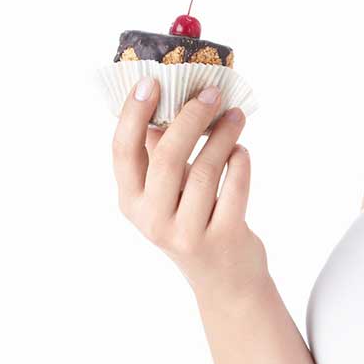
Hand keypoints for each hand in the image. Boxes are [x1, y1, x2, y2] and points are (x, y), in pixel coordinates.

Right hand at [111, 75, 267, 296]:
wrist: (225, 281)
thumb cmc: (193, 222)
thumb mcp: (167, 193)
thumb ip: (159, 152)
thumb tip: (165, 99)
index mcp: (131, 202)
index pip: (123, 151)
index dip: (133, 114)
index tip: (151, 81)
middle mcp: (153, 220)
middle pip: (167, 157)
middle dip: (191, 118)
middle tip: (211, 93)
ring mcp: (187, 233)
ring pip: (206, 171)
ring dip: (223, 136)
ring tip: (235, 116)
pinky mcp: (223, 238)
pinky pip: (235, 188)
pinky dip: (241, 163)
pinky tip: (241, 151)